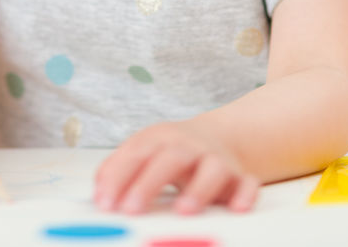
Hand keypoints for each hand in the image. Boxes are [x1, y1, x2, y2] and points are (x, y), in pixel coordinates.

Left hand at [94, 121, 259, 214]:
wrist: (218, 137)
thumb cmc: (170, 152)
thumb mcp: (141, 152)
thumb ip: (116, 171)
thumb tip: (99, 196)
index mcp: (159, 139)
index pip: (136, 154)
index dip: (118, 177)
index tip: (105, 203)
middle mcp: (189, 146)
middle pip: (170, 158)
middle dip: (149, 183)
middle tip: (132, 209)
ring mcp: (216, 160)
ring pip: (212, 169)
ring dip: (199, 189)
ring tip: (184, 211)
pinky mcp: (241, 176)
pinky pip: (248, 183)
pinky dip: (245, 194)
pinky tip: (237, 208)